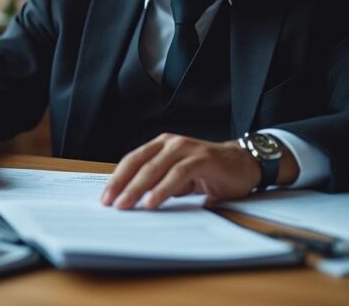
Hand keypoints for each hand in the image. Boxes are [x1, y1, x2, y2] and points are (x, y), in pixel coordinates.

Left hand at [100, 133, 260, 209]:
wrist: (243, 165)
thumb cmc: (208, 173)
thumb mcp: (177, 178)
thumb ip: (158, 184)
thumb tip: (131, 203)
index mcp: (161, 145)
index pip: (132, 160)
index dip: (116, 178)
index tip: (105, 198)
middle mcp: (171, 143)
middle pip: (138, 163)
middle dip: (121, 185)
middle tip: (110, 204)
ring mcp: (186, 148)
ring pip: (155, 168)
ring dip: (138, 188)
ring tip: (126, 205)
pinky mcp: (202, 159)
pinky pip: (177, 174)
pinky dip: (163, 188)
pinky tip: (152, 202)